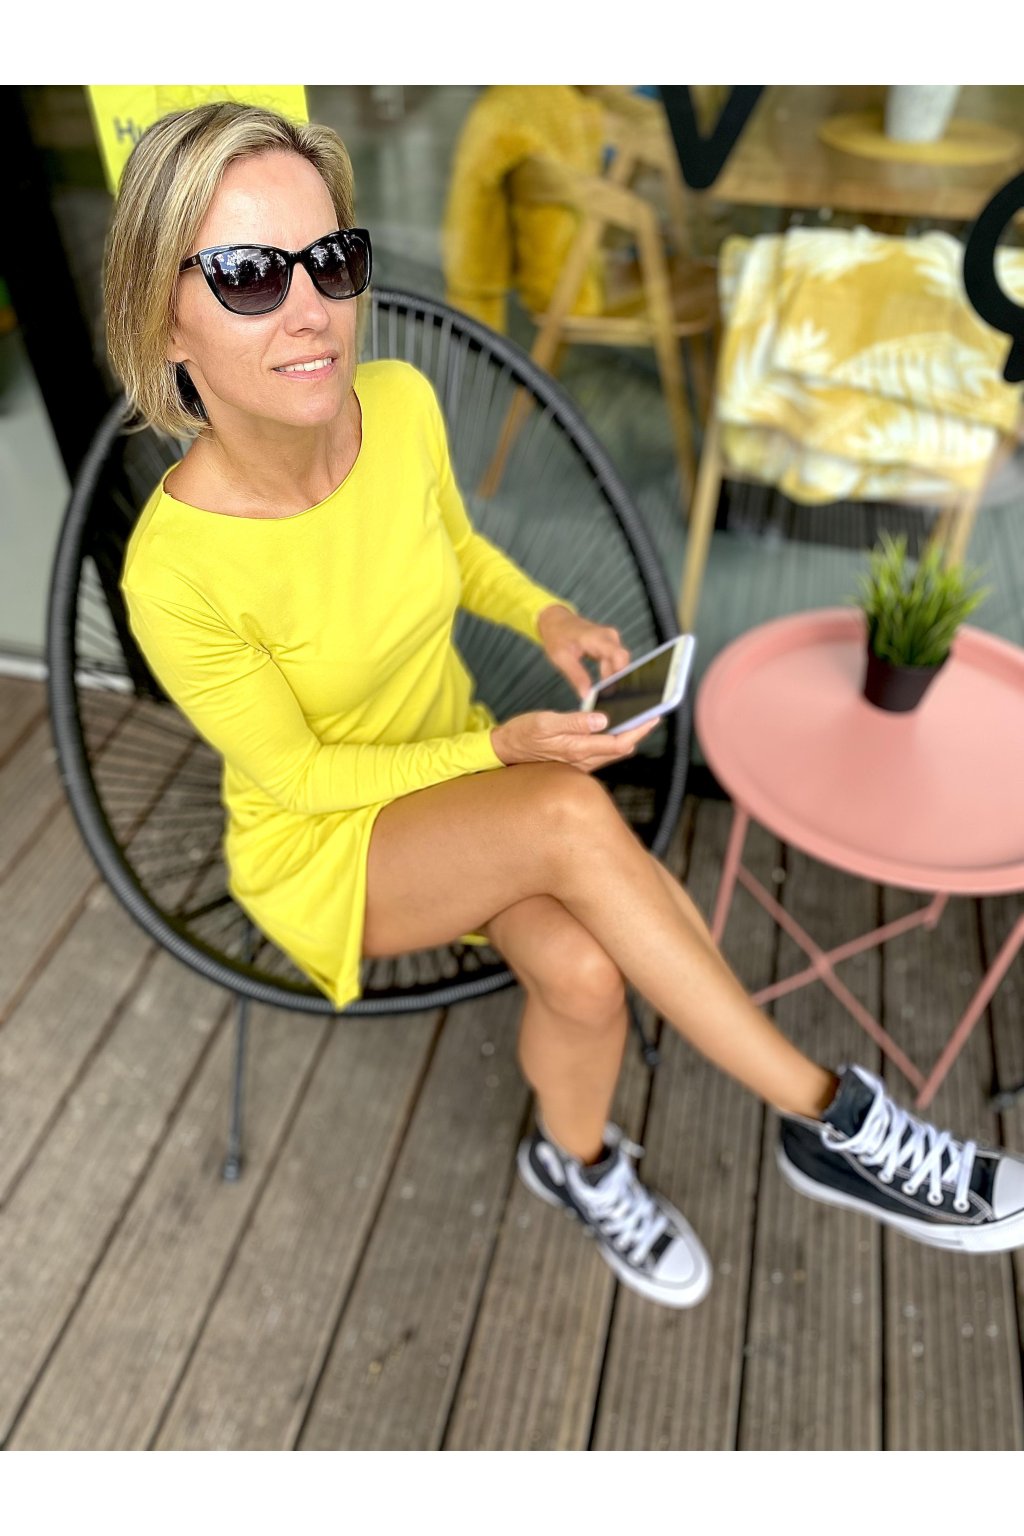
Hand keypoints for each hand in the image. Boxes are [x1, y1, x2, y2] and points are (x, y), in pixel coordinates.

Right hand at [490, 709, 658, 771]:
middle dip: (639, 732)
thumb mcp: (545, 722)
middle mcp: (583, 760)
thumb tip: (602, 719)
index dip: (639, 729)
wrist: (505, 750)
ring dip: (628, 737)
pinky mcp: (576, 761)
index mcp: (578, 748)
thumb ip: (574, 722)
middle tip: (654, 715)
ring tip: (640, 720)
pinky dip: (614, 741)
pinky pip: (602, 752)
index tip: (654, 716)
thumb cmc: (523, 734)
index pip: (619, 742)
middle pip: (621, 748)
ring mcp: (580, 763)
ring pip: (613, 752)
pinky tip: (616, 729)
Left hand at [535, 604, 629, 700]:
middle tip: (602, 695)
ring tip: (599, 690)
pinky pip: (616, 662)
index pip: (619, 656)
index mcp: (596, 637)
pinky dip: (609, 673)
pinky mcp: (611, 645)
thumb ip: (576, 677)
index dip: (619, 675)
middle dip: (614, 680)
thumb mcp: (561, 658)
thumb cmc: (557, 635)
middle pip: (621, 662)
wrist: (556, 621)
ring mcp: (611, 640)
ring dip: (611, 677)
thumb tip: (586, 695)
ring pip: (620, 664)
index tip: (609, 690)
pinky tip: (601, 683)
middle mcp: (609, 636)